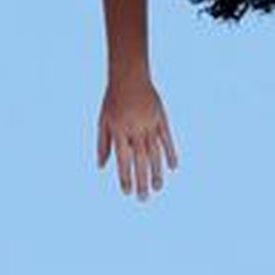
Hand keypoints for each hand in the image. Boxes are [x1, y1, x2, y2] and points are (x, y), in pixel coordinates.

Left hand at [97, 77, 178, 201]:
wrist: (130, 76)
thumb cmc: (113, 100)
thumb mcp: (103, 120)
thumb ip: (102, 144)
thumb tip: (101, 167)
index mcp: (119, 130)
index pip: (123, 159)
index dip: (125, 176)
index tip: (127, 192)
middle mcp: (135, 129)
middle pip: (140, 160)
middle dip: (141, 180)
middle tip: (143, 199)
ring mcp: (150, 124)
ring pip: (155, 153)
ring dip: (156, 172)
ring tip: (157, 188)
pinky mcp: (161, 119)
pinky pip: (167, 139)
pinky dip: (171, 153)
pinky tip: (173, 167)